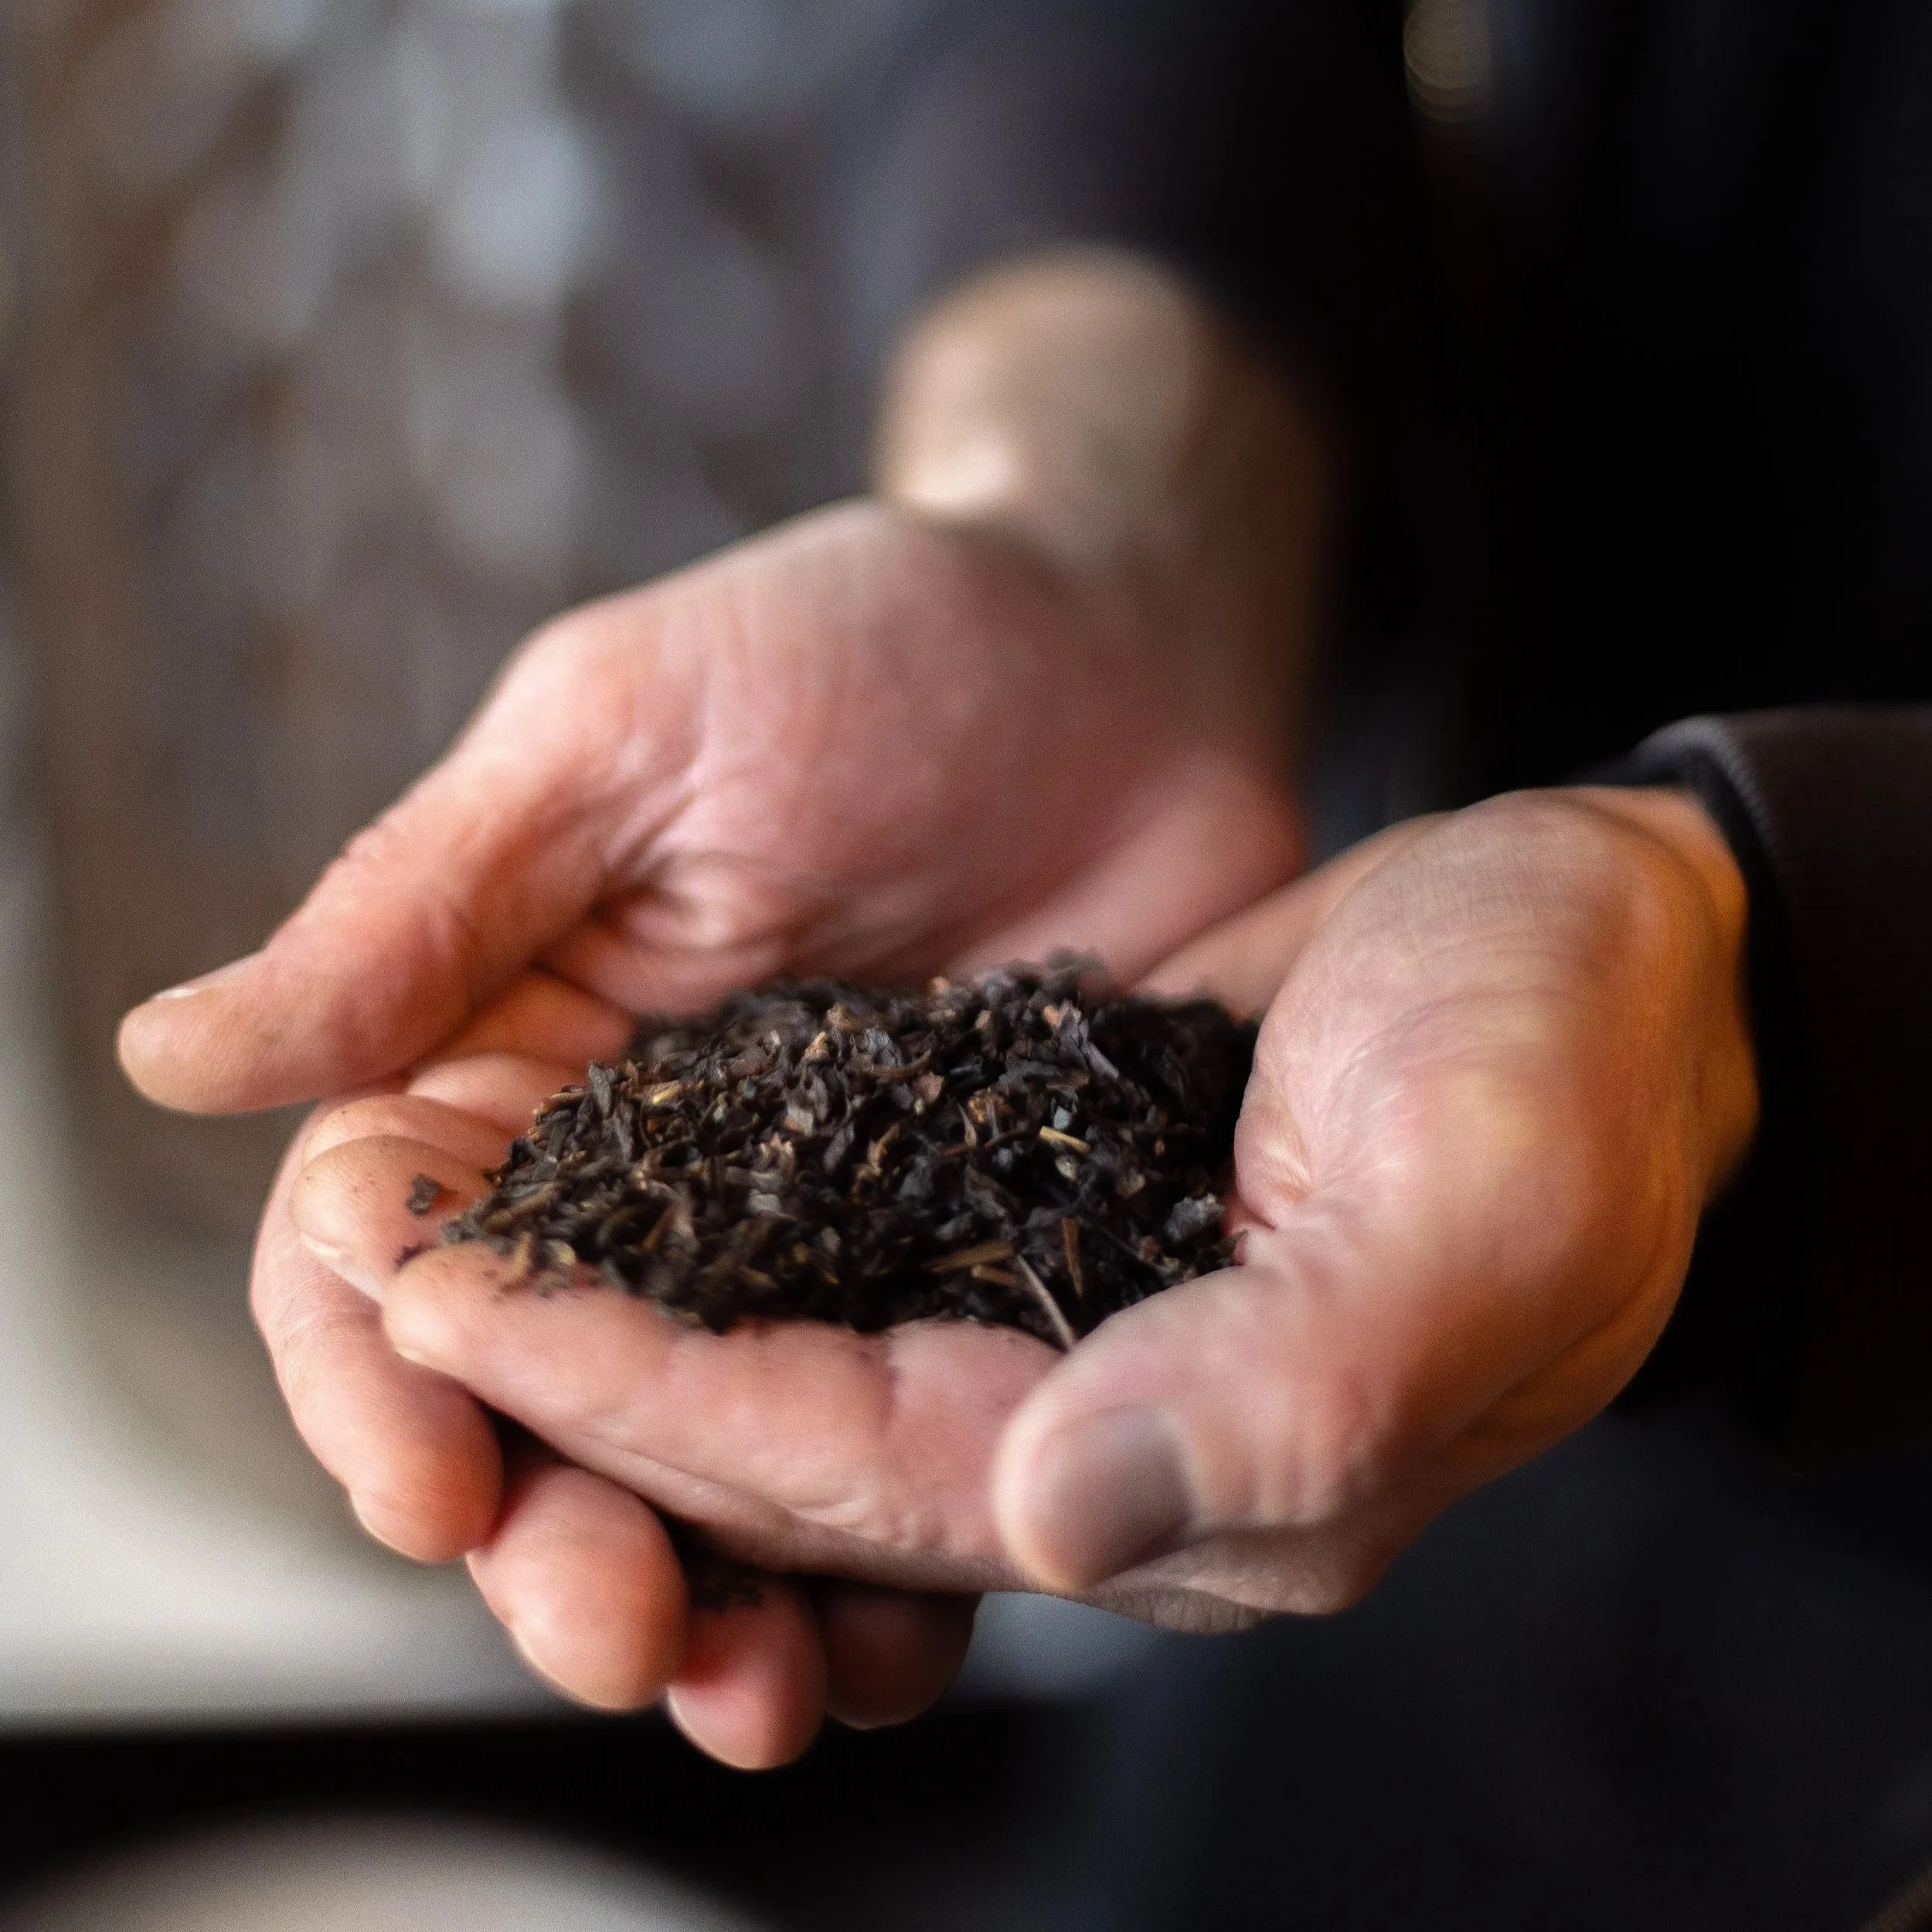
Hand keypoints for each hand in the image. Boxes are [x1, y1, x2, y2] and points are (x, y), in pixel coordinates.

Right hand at [121, 499, 1305, 1754]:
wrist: (1121, 653)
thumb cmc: (864, 646)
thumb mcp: (625, 735)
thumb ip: (424, 906)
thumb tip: (170, 1054)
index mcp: (516, 1063)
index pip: (380, 1266)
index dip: (383, 1385)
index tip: (432, 1482)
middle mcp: (646, 1185)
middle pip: (548, 1412)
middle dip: (552, 1539)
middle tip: (613, 1632)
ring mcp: (812, 1247)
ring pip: (718, 1470)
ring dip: (716, 1596)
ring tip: (762, 1695)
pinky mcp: (964, 1273)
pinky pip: (905, 1444)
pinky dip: (892, 1554)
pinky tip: (912, 1633)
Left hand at [288, 786, 1753, 1658]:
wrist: (1596, 942)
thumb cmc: (1567, 1056)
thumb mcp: (1483, 1211)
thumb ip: (1287, 1396)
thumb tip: (1047, 1522)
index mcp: (1191, 1463)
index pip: (862, 1466)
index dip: (648, 1400)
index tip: (453, 1313)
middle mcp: (1098, 1422)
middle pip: (786, 1456)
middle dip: (574, 1411)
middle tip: (377, 1318)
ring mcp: (1060, 1316)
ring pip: (784, 1374)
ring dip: (604, 1343)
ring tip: (426, 1281)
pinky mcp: (1042, 1208)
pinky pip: (836, 1265)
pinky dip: (700, 1250)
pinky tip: (585, 1207)